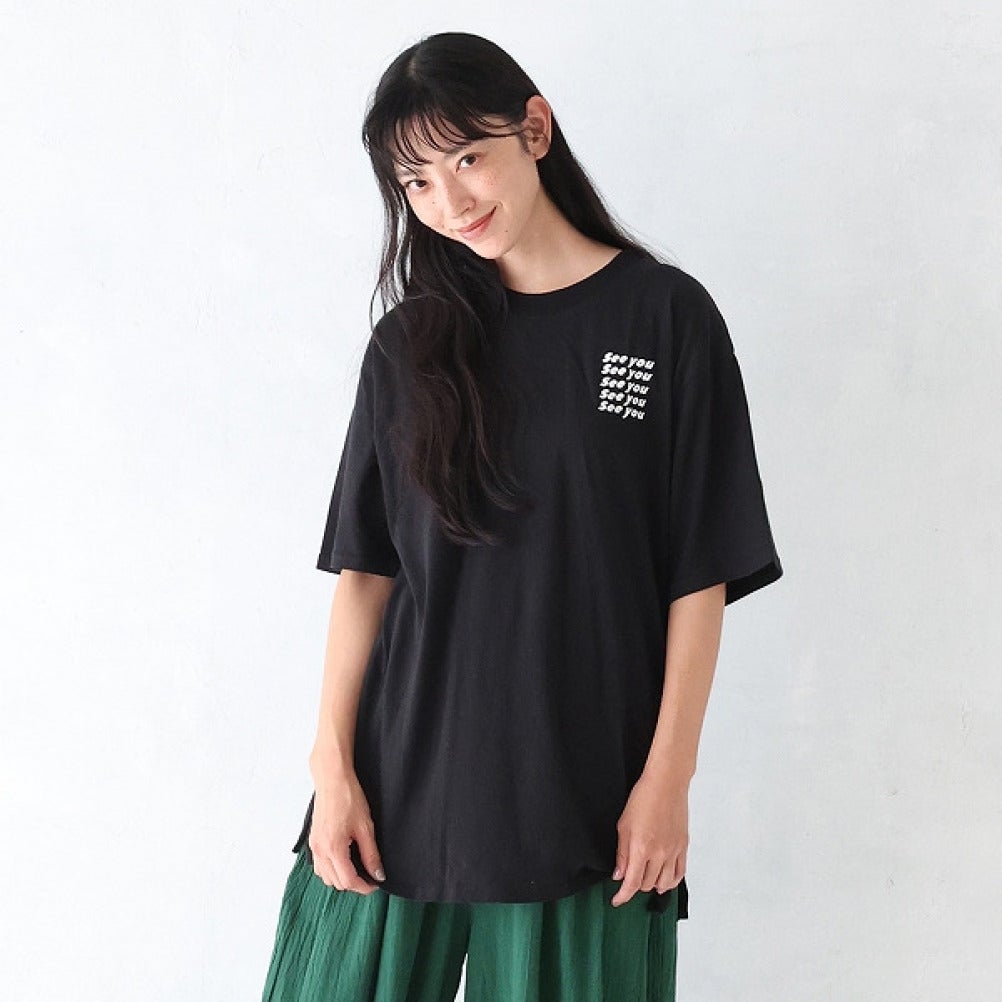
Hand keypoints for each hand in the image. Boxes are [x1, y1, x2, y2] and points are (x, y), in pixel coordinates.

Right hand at [308, 771, 386, 894]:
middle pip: (336, 883)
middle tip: (370, 876)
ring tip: (358, 869)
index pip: (349, 881)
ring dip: (341, 878)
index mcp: (333, 849)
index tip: (376, 884)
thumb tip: (378, 874)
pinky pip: (319, 866)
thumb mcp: (366, 827)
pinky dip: (331, 870)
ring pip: (326, 877)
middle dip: (354, 884)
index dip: (364, 887)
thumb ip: (371, 854)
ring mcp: (314, 846)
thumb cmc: (348, 798)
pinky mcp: (313, 840)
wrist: (332, 780)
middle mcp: (320, 851)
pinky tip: (343, 860)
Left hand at [610, 771, 688, 906]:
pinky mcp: (683, 847)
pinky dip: (671, 881)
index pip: (631, 883)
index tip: (617, 900)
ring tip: (645, 879)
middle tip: (628, 878)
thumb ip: (621, 853)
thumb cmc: (643, 798)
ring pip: (664, 883)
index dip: (623, 896)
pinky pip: (680, 873)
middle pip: (646, 884)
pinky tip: (664, 880)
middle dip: (635, 885)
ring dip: (653, 885)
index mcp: (641, 848)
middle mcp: (659, 854)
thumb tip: (619, 875)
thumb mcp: (623, 825)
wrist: (666, 784)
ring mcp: (673, 851)